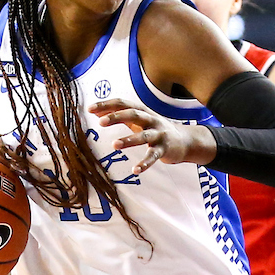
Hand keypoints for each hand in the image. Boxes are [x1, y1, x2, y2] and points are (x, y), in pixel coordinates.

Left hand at [89, 97, 215, 173]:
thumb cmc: (156, 129)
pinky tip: (135, 170)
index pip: (123, 103)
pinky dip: (145, 163)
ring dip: (129, 139)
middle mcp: (151, 120)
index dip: (107, 105)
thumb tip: (97, 113)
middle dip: (117, 117)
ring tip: (114, 145)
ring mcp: (159, 134)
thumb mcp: (139, 120)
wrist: (184, 140)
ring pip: (143, 136)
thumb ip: (120, 116)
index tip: (90, 108)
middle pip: (133, 114)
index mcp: (142, 111)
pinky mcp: (164, 149)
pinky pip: (153, 156)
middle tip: (101, 122)